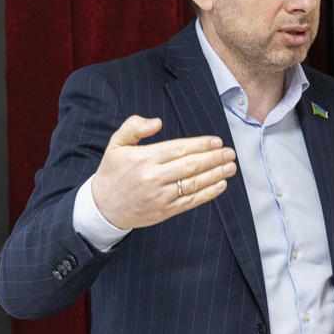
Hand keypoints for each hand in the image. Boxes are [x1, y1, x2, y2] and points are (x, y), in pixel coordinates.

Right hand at [91, 115, 236, 228]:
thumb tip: (157, 122)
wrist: (102, 208)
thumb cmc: (113, 172)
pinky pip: (190, 201)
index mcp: (143, 158)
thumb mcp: (116, 144)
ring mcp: (160, 196)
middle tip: (230, 153)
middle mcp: (153, 177)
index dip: (200, 145)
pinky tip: (221, 185)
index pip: (178, 149)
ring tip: (230, 167)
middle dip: (213, 159)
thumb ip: (134, 127)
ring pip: (193, 184)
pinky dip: (208, 194)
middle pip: (190, 166)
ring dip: (215, 175)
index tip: (216, 142)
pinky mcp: (164, 211)